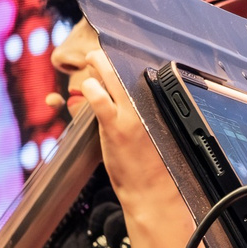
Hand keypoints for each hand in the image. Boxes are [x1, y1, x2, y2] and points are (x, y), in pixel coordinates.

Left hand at [47, 22, 163, 199]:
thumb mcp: (158, 140)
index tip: (118, 60)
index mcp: (159, 109)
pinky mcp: (116, 128)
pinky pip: (101, 101)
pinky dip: (92, 89)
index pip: (143, 79)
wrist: (155, 193)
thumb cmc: (158, 170)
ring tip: (91, 61)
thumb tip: (131, 109)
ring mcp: (131, 117)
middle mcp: (147, 108)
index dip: (127, 67)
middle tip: (96, 54)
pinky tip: (87, 86)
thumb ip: (145, 121)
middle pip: (126, 74)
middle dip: (108, 60)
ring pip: (113, 81)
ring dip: (99, 67)